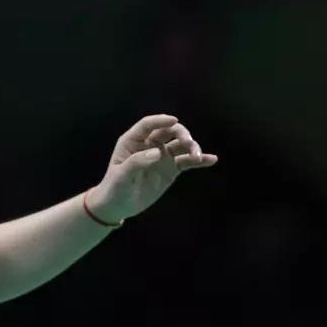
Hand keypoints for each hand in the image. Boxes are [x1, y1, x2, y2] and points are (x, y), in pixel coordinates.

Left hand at [87, 114, 217, 222]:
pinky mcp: (171, 169)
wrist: (118, 206)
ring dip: (192, 147)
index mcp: (133, 141)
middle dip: (181, 133)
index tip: (174, 120)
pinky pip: (186, 162)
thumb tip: (157, 153)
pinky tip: (211, 160)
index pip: (148, 125)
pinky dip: (199, 160)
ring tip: (197, 156)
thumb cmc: (114, 189)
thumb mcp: (121, 177)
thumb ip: (136, 162)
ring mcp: (162, 156)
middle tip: (189, 143)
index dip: (161, 120)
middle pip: (169, 131)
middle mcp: (149, 145)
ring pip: (180, 145)